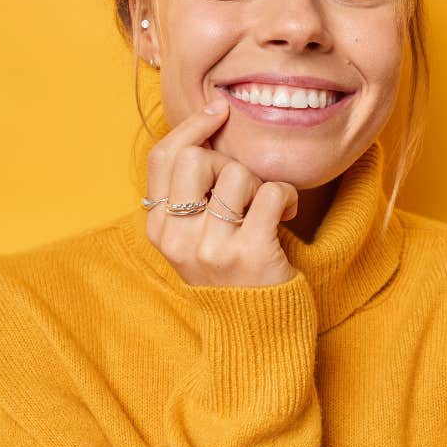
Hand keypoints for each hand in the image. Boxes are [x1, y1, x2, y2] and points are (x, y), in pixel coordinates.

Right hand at [143, 97, 299, 286]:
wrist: (253, 335)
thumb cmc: (228, 273)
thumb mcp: (191, 237)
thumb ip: (189, 193)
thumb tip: (209, 121)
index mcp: (159, 229)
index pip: (163, 157)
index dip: (192, 126)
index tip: (219, 111)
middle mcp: (178, 239)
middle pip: (196, 158)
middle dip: (227, 161)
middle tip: (243, 188)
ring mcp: (212, 249)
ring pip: (236, 174)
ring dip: (259, 183)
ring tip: (265, 207)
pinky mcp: (250, 255)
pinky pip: (271, 193)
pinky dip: (287, 196)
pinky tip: (287, 212)